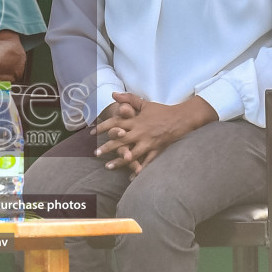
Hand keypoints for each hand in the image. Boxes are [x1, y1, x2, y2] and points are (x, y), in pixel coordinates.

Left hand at [93, 92, 212, 174]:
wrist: (180, 118)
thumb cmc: (161, 111)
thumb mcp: (144, 103)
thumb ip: (128, 99)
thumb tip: (113, 94)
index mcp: (135, 121)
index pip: (115, 123)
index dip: (102, 127)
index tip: (91, 132)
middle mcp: (140, 132)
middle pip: (120, 140)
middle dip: (107, 147)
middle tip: (96, 153)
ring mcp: (148, 142)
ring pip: (131, 154)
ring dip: (119, 161)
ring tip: (108, 167)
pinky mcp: (156, 150)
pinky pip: (147, 162)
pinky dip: (139, 170)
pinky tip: (131, 177)